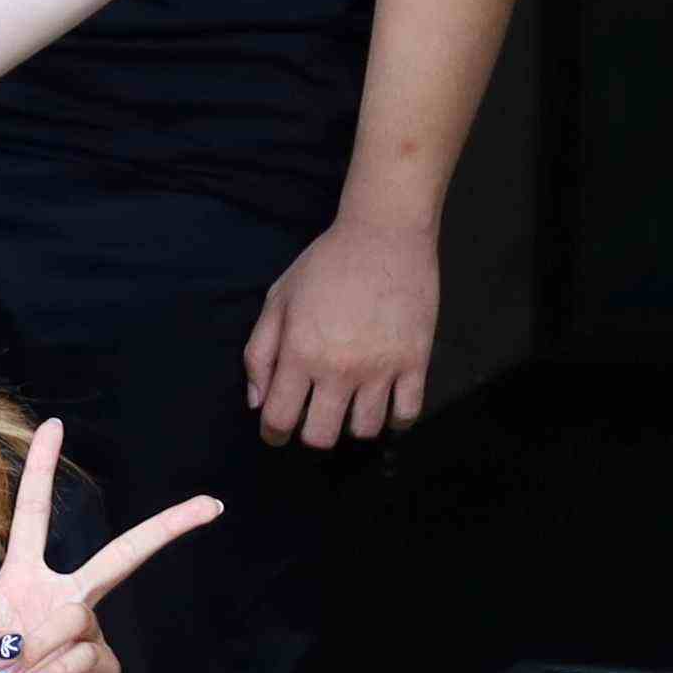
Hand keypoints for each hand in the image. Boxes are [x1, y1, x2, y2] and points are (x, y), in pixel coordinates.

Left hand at [0, 417, 218, 672]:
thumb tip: (16, 638)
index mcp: (21, 584)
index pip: (35, 518)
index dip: (42, 472)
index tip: (54, 426)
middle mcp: (62, 600)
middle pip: (119, 555)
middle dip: (165, 528)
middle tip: (209, 504)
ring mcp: (88, 634)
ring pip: (77, 615)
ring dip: (39, 646)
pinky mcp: (105, 669)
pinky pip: (85, 652)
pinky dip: (55, 669)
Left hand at [246, 210, 438, 447]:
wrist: (383, 237)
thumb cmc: (325, 265)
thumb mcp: (278, 300)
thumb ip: (259, 353)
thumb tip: (257, 402)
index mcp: (300, 353)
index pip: (279, 418)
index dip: (272, 433)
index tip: (275, 433)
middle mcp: (339, 368)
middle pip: (321, 436)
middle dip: (310, 434)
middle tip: (311, 418)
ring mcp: (381, 368)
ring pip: (365, 429)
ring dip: (351, 425)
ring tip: (348, 406)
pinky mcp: (416, 362)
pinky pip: (407, 413)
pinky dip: (394, 419)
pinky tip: (383, 404)